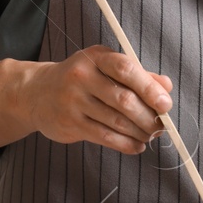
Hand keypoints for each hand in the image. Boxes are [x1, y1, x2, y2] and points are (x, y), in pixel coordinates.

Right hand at [23, 45, 173, 154]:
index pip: (125, 69)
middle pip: (123, 99)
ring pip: (116, 121)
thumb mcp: (105, 67)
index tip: (165, 104)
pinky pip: (104, 136)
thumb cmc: (80, 79)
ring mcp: (73, 101)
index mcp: (95, 57)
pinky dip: (125, 144)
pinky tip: (136, 145)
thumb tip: (165, 86)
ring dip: (139, 132)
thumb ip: (137, 74)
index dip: (149, 87)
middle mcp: (82, 76)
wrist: (36, 93)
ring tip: (150, 136)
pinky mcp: (70, 123)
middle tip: (161, 126)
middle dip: (148, 116)